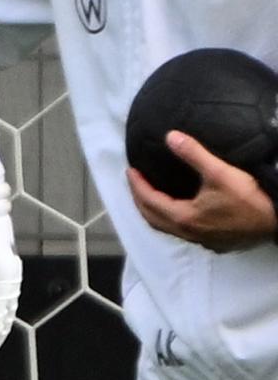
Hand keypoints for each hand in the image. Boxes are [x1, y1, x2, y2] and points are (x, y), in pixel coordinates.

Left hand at [128, 131, 277, 252]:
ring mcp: (204, 241)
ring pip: (168, 228)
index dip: (137, 185)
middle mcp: (190, 234)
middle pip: (153, 218)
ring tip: (152, 194)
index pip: (149, 201)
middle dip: (140, 199)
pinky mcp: (217, 243)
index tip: (130, 171)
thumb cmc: (250, 199)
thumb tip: (170, 136)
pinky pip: (184, 232)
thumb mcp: (220, 172)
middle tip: (136, 181)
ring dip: (155, 211)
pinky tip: (180, 210)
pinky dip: (172, 220)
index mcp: (184, 218)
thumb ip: (193, 154)